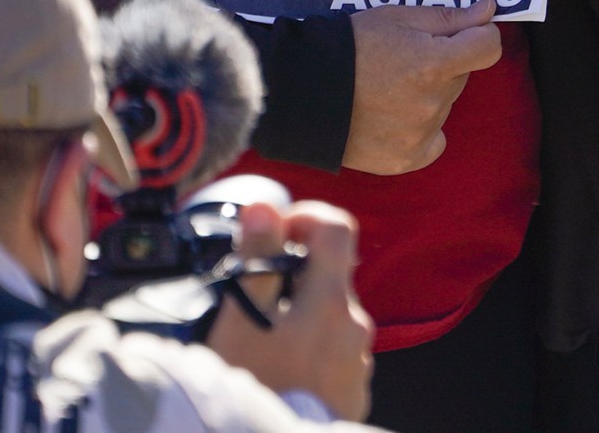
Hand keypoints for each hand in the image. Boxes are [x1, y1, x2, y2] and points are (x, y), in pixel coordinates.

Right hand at [205, 200, 374, 421]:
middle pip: (330, 277)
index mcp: (331, 301)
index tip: (271, 235)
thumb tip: (265, 207)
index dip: (303, 217)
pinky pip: (333, 357)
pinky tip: (278, 373)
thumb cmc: (256, 391)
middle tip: (250, 301)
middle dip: (291, 278)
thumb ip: (257, 261)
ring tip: (258, 345)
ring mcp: (357, 362)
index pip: (337, 227)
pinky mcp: (352, 392)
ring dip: (298, 319)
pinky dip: (308, 354)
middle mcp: (355, 327)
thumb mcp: (242, 322)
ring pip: (329, 319)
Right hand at [343, 1, 500, 173]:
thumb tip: (489, 10)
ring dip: (427, 95)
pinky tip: (392, 117)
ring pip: (443, 105)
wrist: (299, 93)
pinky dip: (421, 130)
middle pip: (460, 76)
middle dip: (442, 63)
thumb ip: (450, 17)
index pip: (489, 48)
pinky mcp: (406, 159)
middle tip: (402, 59)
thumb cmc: (347, 47)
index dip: (478, 36)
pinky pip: (433, 141)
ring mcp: (420, 134)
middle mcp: (433, 103)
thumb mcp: (397, 18)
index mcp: (434, 64)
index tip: (462, 34)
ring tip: (385, 88)